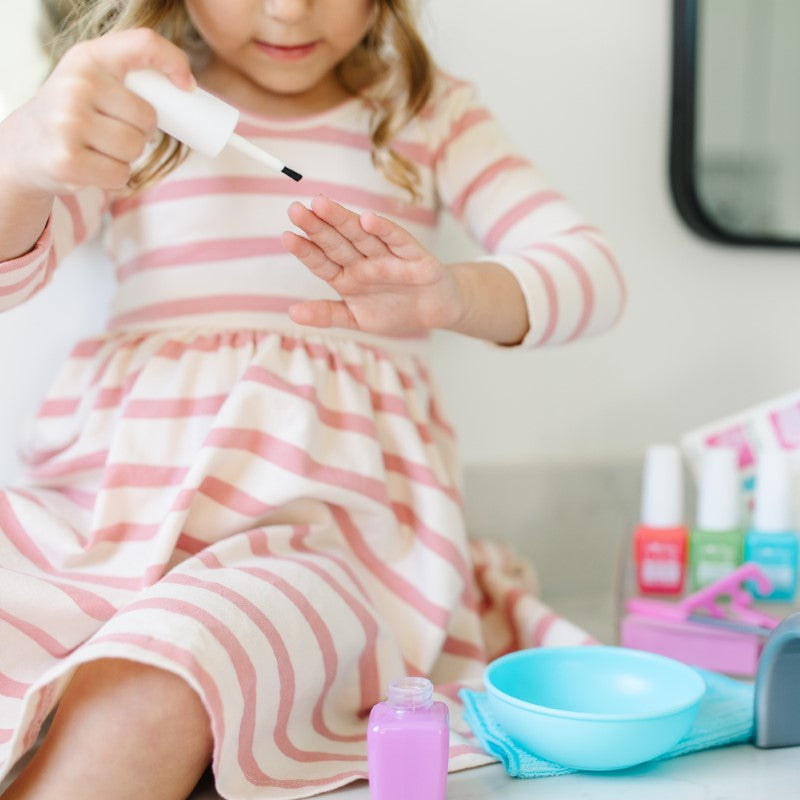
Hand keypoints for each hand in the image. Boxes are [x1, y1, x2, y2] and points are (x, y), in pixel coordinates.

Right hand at [0, 28, 193, 195]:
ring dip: (127, 157)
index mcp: (90, 58)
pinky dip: (114, 176)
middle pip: (147, 118)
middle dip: (141, 133)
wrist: (26, 145)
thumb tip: (188, 90)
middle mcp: (76, 84)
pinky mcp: (67, 159)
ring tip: (100, 148)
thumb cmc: (77, 112)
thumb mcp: (95, 79)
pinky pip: (120, 174)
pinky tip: (91, 165)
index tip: (187, 86)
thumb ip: (133, 75)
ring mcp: (68, 122)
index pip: (144, 43)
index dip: (174, 61)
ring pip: (135, 149)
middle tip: (114, 130)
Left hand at [282, 195, 464, 336]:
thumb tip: (292, 313)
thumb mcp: (357, 319)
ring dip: (343, 220)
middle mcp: (364, 262)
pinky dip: (385, 230)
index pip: (322, 261)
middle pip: (338, 242)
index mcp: (347, 276)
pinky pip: (398, 241)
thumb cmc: (395, 309)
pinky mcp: (414, 256)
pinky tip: (368, 220)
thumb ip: (327, 314)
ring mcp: (388, 257)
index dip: (306, 250)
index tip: (287, 237)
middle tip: (296, 209)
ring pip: (362, 236)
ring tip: (321, 204)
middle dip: (317, 227)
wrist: (436, 310)